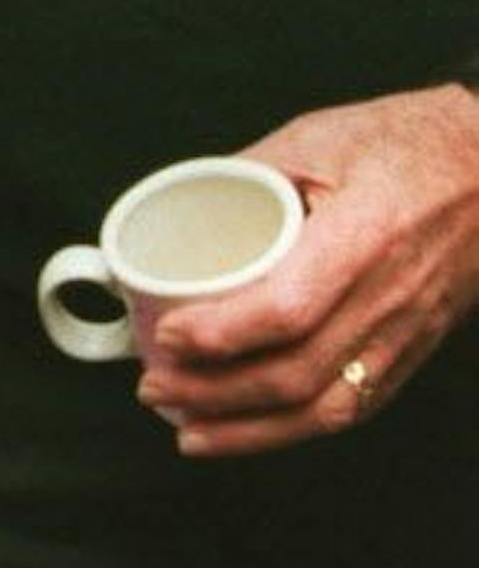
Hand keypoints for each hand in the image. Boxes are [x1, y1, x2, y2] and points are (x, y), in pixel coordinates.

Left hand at [137, 85, 478, 454]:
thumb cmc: (407, 141)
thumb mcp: (319, 136)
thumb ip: (247, 172)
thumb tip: (174, 207)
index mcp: (368, 233)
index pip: (290, 308)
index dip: (221, 333)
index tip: (168, 334)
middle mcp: (392, 295)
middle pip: (297, 372)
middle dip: (213, 393)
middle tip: (153, 386)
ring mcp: (408, 331)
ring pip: (325, 406)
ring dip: (247, 429)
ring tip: (185, 427)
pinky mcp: (413, 349)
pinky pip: (353, 406)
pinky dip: (293, 430)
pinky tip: (246, 432)